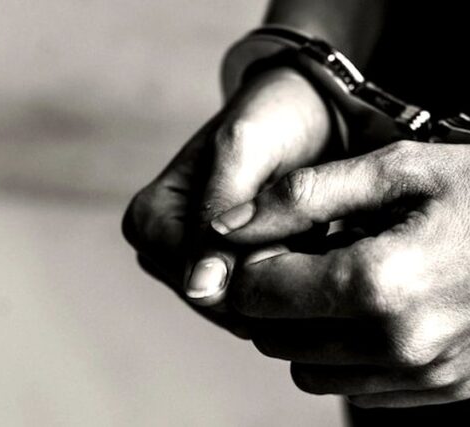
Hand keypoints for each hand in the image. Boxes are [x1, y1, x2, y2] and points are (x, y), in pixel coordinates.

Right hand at [122, 67, 330, 336]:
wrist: (308, 109)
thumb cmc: (273, 118)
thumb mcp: (244, 149)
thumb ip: (218, 210)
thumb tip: (199, 288)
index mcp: (148, 221)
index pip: (202, 286)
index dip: (261, 272)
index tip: (305, 235)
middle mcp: (160, 251)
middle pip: (225, 305)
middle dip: (278, 281)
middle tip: (319, 235)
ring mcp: (194, 268)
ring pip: (248, 311)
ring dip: (292, 284)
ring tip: (321, 237)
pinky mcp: (227, 277)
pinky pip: (264, 306)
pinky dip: (299, 285)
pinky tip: (321, 253)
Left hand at [212, 140, 469, 405]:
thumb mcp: (398, 166)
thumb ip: (304, 196)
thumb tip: (227, 226)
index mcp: (379, 283)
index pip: (260, 293)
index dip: (250, 261)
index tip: (273, 234)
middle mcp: (397, 344)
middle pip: (276, 340)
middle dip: (274, 297)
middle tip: (306, 254)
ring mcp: (423, 376)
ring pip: (311, 372)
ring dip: (306, 331)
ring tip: (342, 281)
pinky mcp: (444, 390)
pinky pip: (360, 390)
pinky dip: (348, 355)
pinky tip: (377, 309)